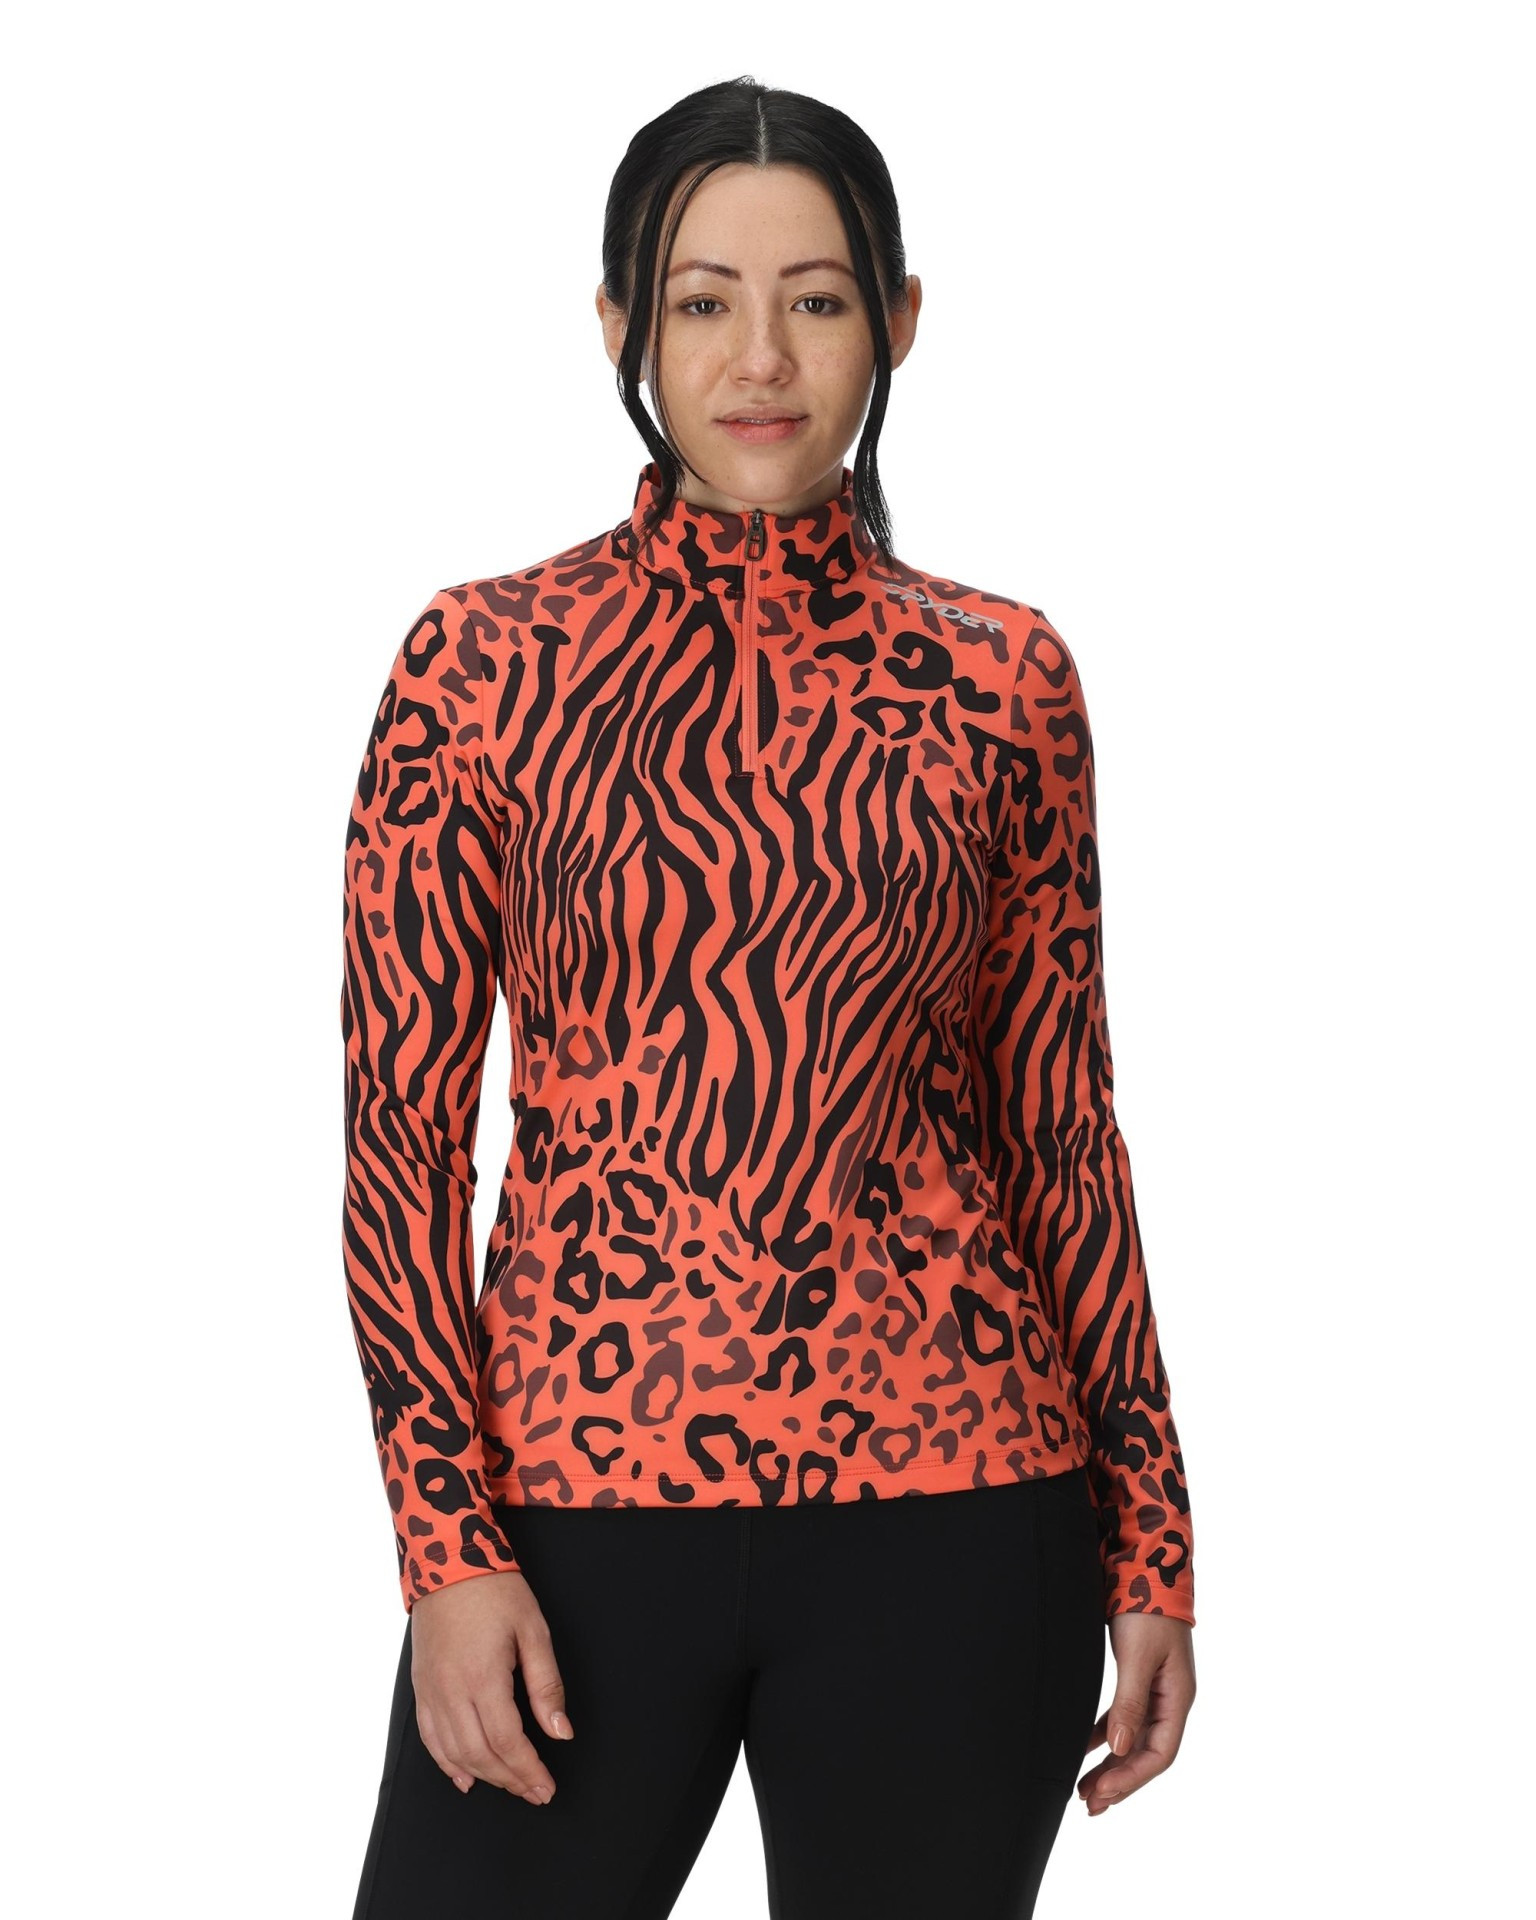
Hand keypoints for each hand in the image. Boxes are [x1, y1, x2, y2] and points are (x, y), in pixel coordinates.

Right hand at [408, 1569, 575, 1802]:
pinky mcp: (420, 1687)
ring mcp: (431, 1691)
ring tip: (509, 1785)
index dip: (529, 1770)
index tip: (546, 1787)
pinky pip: (429, 1737)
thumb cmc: (496, 1591)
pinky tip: (464, 1777)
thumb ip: (546, 1685)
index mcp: (483, 1678)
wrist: (448, 1562)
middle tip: (535, 1792)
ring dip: (483, 1775)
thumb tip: (561, 1732)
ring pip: (453, 1752)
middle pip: (481, 1754)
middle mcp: (451, 1691)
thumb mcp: (533, 1630)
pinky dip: (446, 1763)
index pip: (508, 1742)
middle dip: (510, 1779)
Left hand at [1077, 1613, 1194, 1815]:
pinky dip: (1104, 1735)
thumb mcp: (1138, 1657)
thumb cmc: (1146, 1608)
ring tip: (1085, 1787)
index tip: (1102, 1792)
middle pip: (1147, 1752)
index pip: (1160, 1752)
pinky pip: (1122, 1717)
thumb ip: (1130, 1703)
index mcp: (1178, 1697)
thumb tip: (1121, 1750)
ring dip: (1111, 1763)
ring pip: (1133, 1738)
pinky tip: (1084, 1748)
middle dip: (1120, 1780)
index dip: (1132, 1777)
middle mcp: (1169, 1698)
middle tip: (1090, 1805)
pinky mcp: (1137, 1677)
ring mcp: (1155, 1689)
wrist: (1144, 1564)